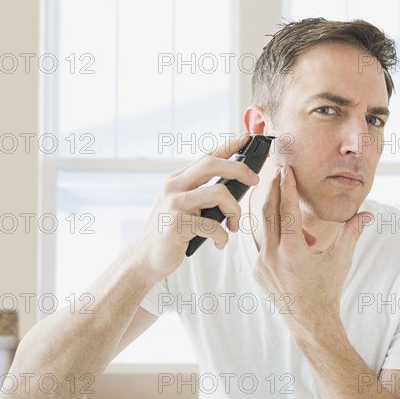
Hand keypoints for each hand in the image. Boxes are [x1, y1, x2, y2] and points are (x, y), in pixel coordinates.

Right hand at [131, 134, 259, 280]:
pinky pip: (213, 225)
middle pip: (212, 164)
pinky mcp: (177, 225)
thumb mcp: (181, 205)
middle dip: (239, 169)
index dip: (228, 145)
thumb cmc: (170, 233)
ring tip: (233, 226)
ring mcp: (174, 204)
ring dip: (235, 211)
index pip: (206, 155)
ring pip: (219, 193)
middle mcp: (173, 187)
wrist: (144, 259)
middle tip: (255, 181)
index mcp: (177, 180)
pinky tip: (219, 243)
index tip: (247, 139)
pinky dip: (223, 237)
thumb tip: (235, 183)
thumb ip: (199, 192)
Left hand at [252, 165, 372, 338]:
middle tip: (279, 172)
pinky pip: (263, 243)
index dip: (287, 188)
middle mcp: (272, 256)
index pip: (287, 210)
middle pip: (270, 213)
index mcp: (293, 252)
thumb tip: (368, 213)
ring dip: (276, 213)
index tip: (286, 170)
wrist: (311, 321)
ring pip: (265, 227)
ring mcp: (262, 264)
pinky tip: (292, 237)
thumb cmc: (327, 290)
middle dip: (275, 190)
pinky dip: (275, 235)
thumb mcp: (341, 260)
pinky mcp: (257, 270)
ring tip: (294, 213)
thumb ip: (352, 233)